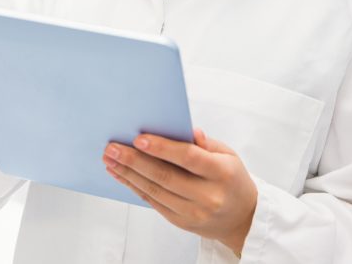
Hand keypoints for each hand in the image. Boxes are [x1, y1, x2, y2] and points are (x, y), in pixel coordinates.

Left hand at [103, 128, 256, 254]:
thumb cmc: (231, 179)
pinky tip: (120, 174)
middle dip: (135, 161)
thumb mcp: (228, 155)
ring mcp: (194, 212)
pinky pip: (153, 202)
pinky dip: (134, 186)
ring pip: (155, 191)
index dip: (163, 148)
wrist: (242, 218)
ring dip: (128, 174)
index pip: (189, 158)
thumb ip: (205, 143)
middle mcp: (208, 196)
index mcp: (222, 173)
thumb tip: (186, 130)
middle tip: (112, 147)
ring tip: (109, 159)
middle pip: (165, 176)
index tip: (139, 138)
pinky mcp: (181, 222)